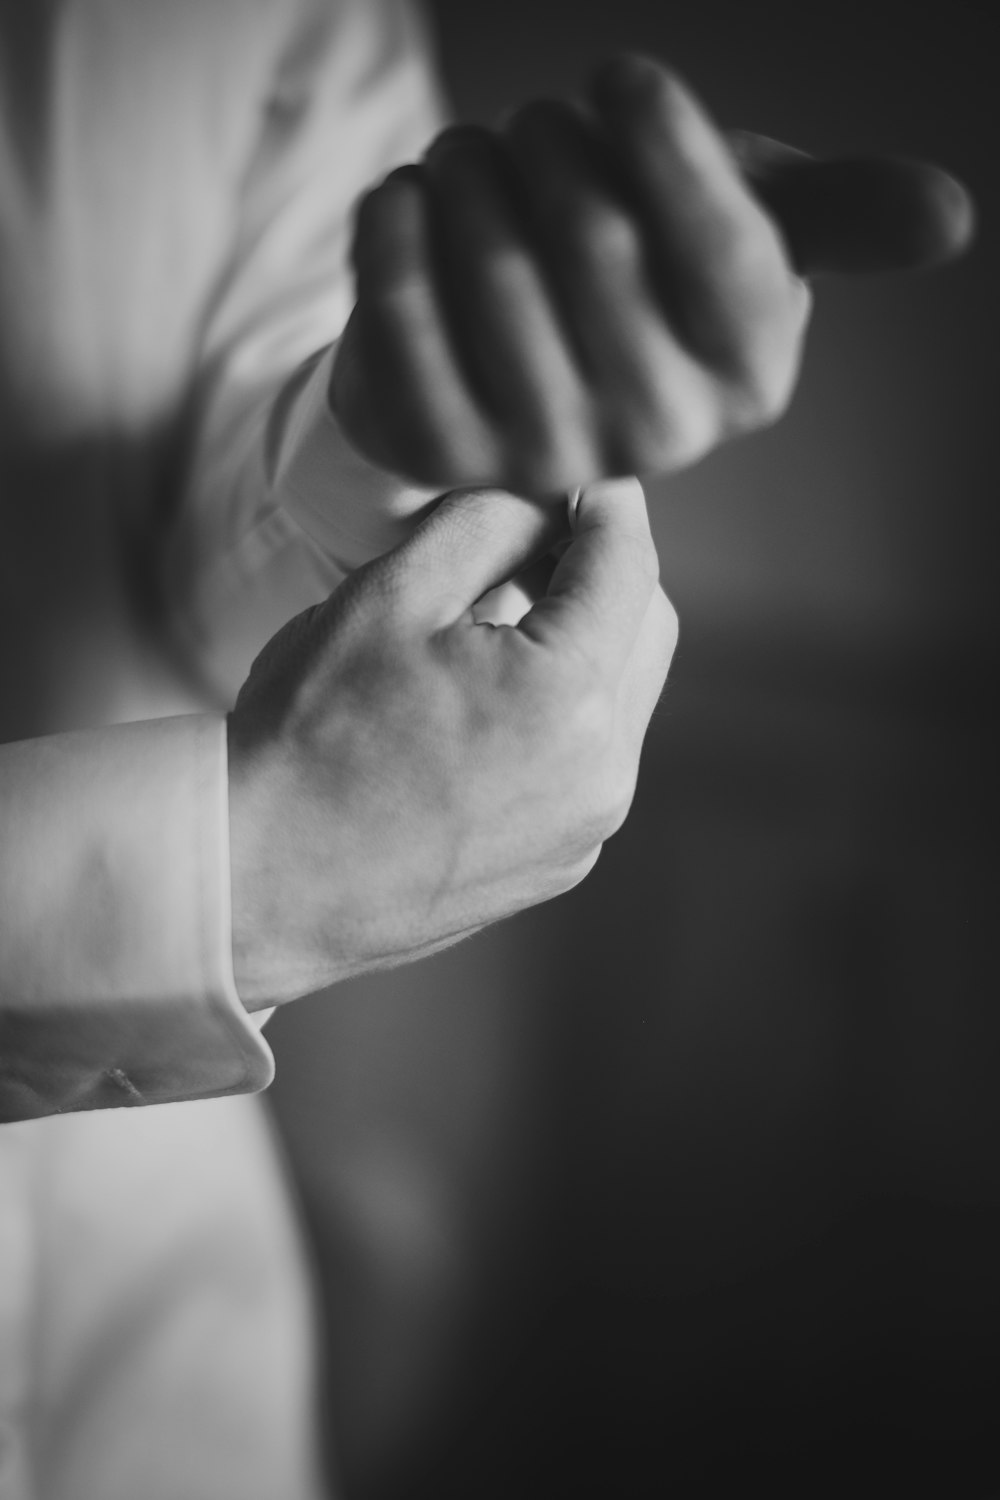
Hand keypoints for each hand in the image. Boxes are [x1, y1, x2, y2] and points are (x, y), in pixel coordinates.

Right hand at [227, 477, 675, 1007]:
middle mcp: (601, 772)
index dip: (604, 495)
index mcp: (568, 697)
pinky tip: (486, 704)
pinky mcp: (562, 863)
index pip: (628, 559)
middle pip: (646, 627)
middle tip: (529, 534)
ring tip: (496, 619)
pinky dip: (564, 714)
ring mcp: (586, 828)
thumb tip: (545, 496)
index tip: (574, 466)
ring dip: (584, 642)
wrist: (260, 878)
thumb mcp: (391, 594)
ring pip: (625, 697)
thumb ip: (489, 522)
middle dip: (602, 568)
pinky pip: (591, 761)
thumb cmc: (309, 736)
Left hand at [330, 54, 972, 496]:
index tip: (620, 85)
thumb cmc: (629, 276)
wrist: (496, 362)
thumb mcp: (737, 230)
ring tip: (472, 165)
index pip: (721, 243)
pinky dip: (393, 221)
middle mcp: (658, 434)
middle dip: (549, 142)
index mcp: (749, 375)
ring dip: (467, 168)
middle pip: (593, 235)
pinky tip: (409, 203)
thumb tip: (949, 219)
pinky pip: (396, 307)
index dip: (658, 134)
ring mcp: (541, 454)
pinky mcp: (437, 449)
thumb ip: (832, 215)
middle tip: (531, 134)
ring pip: (489, 258)